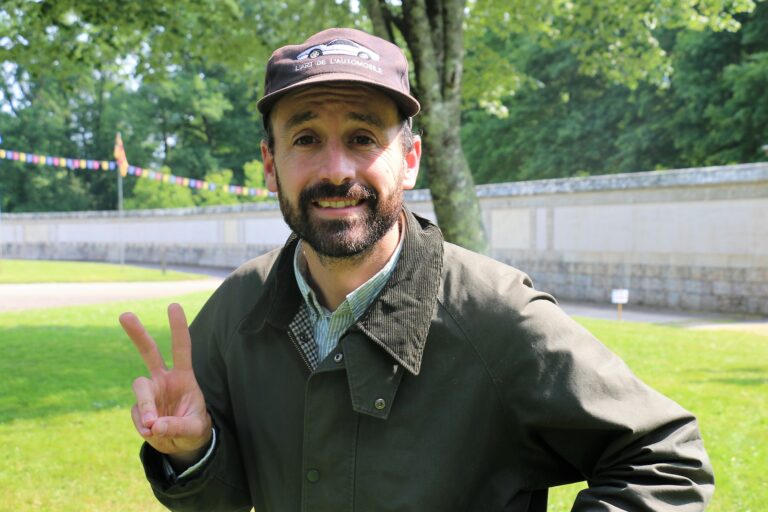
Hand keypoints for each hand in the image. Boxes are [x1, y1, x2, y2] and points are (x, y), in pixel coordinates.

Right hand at [120, 303, 211, 466]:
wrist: (182, 445)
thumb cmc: (194, 430)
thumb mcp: (194, 430)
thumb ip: (177, 427)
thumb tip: (154, 425)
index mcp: (183, 377)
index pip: (181, 348)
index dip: (178, 328)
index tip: (173, 306)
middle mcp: (163, 380)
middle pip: (148, 352)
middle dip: (137, 334)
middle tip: (125, 315)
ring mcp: (149, 393)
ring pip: (139, 387)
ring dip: (145, 406)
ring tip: (152, 426)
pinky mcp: (139, 409)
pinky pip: (138, 416)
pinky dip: (144, 427)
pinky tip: (153, 433)